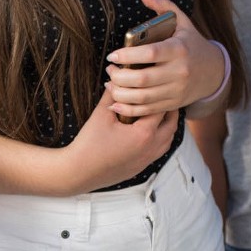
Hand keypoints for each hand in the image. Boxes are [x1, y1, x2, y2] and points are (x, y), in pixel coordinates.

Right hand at [62, 85, 178, 192]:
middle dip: (168, 108)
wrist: (79, 173)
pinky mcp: (141, 167)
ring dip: (167, 124)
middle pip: (172, 123)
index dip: (158, 93)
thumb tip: (116, 77)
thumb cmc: (89, 144)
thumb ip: (113, 94)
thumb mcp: (101, 115)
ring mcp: (147, 159)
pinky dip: (161, 138)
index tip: (156, 84)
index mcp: (144, 133)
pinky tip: (150, 130)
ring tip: (158, 111)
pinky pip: (160, 150)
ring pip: (169, 139)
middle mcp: (151, 148)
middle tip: (162, 95)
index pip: (161, 107)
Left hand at [104, 0, 224, 121]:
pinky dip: (128, 110)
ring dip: (120, 93)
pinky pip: (146, 111)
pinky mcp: (172, 104)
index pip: (150, 54)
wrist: (213, 72)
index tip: (113, 55)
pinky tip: (115, 103)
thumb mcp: (182, 22)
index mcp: (179, 49)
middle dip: (119, 76)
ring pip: (142, 98)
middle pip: (143, 79)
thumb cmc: (191, 43)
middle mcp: (179, 72)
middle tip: (109, 69)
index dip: (128, 56)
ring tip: (110, 83)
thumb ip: (162, 6)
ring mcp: (176, 91)